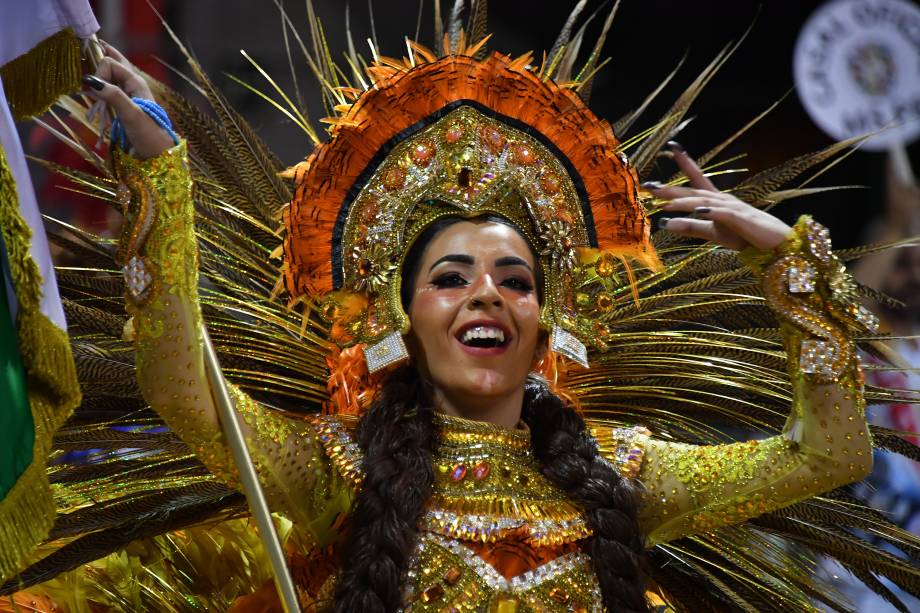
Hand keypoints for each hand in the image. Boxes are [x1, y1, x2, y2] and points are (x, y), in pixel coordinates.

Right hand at [82, 42, 174, 158]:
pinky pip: (107, 91)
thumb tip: (90, 80)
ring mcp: (127, 94)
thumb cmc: (149, 135)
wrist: (158, 155)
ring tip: (88, 93)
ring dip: (96, 83)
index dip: (98, 73)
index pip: (109, 62)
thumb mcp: (131, 115)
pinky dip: (98, 94)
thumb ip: (113, 96)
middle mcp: (132, 84)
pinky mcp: (122, 104)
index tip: (95, 92)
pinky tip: (93, 103)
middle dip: (95, 65)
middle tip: (82, 73)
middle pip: (110, 61)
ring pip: (107, 76)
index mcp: (136, 82)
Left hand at [646, 143, 791, 250]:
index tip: (671, 148)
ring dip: (684, 200)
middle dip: (671, 188)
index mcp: (716, 200)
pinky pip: (722, 213)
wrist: (774, 243)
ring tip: (665, 202)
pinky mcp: (741, 218)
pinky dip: (710, 211)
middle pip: (693, 190)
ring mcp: (732, 207)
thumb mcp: (713, 232)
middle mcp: (722, 199)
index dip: (685, 163)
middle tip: (648, 185)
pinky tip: (698, 210)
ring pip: (704, 200)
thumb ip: (691, 227)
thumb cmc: (745, 235)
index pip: (697, 178)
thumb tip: (664, 224)